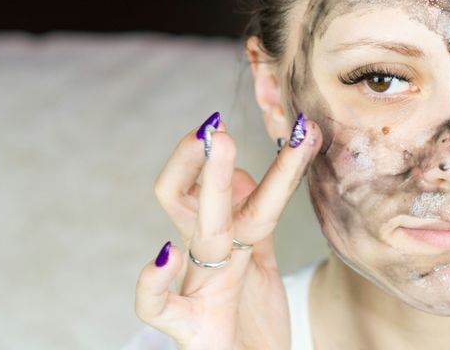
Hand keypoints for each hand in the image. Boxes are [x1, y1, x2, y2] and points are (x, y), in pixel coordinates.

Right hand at [135, 112, 320, 349]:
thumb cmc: (248, 320)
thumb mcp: (257, 261)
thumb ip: (252, 220)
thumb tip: (246, 174)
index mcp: (225, 239)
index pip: (232, 187)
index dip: (254, 158)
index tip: (297, 125)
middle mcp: (205, 257)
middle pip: (198, 196)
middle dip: (211, 158)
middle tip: (222, 121)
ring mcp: (196, 288)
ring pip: (197, 229)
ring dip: (210, 186)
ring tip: (218, 145)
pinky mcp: (191, 330)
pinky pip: (157, 305)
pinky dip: (153, 280)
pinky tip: (165, 254)